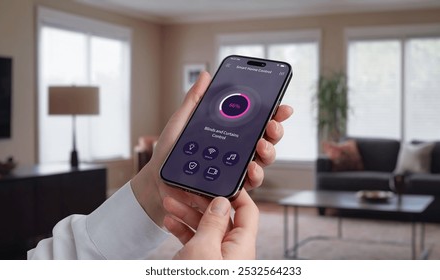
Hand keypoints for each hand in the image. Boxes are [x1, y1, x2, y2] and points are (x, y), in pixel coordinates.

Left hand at [131, 71, 292, 225]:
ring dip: (269, 152)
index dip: (274, 113)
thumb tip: (207, 75)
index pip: (257, 121)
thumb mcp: (182, 121)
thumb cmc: (169, 151)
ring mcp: (236, 169)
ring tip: (262, 144)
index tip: (282, 106)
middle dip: (275, 130)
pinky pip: (248, 182)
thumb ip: (195, 100)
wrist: (157, 179)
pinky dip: (254, 175)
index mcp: (231, 132)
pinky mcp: (230, 187)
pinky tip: (250, 167)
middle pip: (266, 140)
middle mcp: (238, 150)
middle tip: (272, 124)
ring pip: (263, 161)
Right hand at [164, 189, 258, 258]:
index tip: (220, 181)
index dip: (236, 193)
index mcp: (242, 246)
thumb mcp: (203, 248)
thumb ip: (213, 223)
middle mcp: (233, 251)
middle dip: (202, 202)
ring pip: (206, 229)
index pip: (248, 211)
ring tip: (170, 203)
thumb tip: (221, 202)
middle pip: (222, 218)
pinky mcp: (204, 264)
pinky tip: (170, 222)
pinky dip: (184, 231)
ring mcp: (218, 259)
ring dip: (188, 215)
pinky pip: (197, 243)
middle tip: (188, 190)